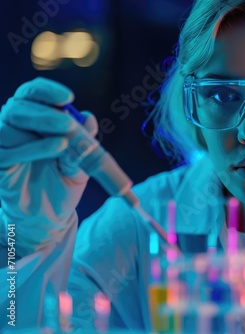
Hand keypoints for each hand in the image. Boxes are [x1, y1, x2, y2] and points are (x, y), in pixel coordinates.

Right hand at [0, 77, 97, 255]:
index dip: (47, 91)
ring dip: (40, 124)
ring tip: (66, 138)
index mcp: (33, 120)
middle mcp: (13, 127)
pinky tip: (59, 147)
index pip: (32, 94)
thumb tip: (89, 118)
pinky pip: (8, 151)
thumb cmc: (61, 182)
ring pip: (10, 121)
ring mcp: (2, 144)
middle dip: (46, 111)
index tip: (68, 98)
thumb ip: (83, 143)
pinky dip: (34, 147)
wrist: (48, 215)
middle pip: (20, 105)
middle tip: (68, 123)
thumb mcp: (79, 163)